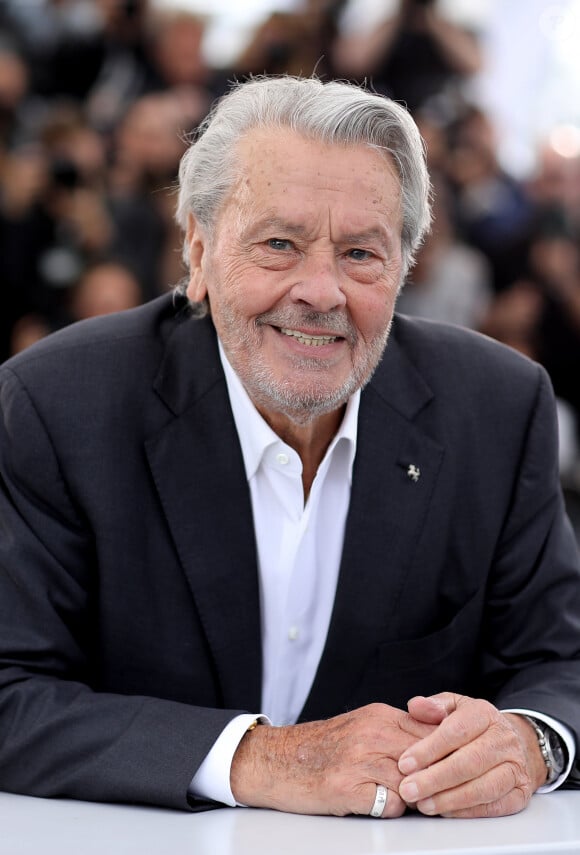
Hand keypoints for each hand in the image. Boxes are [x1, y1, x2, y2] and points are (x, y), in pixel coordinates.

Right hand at [230, 702, 436, 817]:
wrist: (279, 760)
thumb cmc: (323, 747)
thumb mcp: (363, 724)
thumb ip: (398, 730)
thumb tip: (440, 744)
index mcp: (380, 715)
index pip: (432, 733)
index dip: (444, 756)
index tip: (450, 770)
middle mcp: (372, 733)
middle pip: (426, 760)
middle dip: (431, 779)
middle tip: (429, 791)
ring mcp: (359, 760)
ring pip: (412, 785)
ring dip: (408, 797)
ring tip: (393, 795)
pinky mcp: (347, 787)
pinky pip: (390, 805)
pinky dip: (386, 809)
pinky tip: (371, 801)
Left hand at [396, 693, 547, 817]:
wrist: (516, 742)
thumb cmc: (475, 726)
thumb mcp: (454, 706)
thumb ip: (432, 706)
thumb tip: (415, 707)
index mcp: (485, 714)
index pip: (456, 731)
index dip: (428, 749)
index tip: (405, 764)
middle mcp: (503, 740)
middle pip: (469, 762)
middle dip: (435, 779)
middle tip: (408, 790)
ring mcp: (515, 768)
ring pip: (483, 788)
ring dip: (450, 799)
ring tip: (423, 804)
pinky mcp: (520, 793)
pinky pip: (494, 807)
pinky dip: (467, 812)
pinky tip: (445, 811)